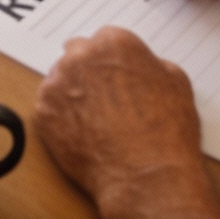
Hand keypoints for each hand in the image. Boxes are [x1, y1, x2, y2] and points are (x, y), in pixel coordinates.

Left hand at [34, 28, 205, 204]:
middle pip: (78, 56)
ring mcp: (57, 84)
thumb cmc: (167, 133)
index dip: (113, 62)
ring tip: (96, 123)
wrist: (146, 176)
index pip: (105, 41)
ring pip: (61, 82)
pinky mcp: (43, 113)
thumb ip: (153, 64)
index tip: (117, 77)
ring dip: (73, 95)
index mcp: (113, 43)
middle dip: (89, 73)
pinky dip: (62, 119)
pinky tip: (83, 136)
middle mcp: (80, 56)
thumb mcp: (177, 84)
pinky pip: (49, 109)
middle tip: (105, 100)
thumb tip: (143, 67)